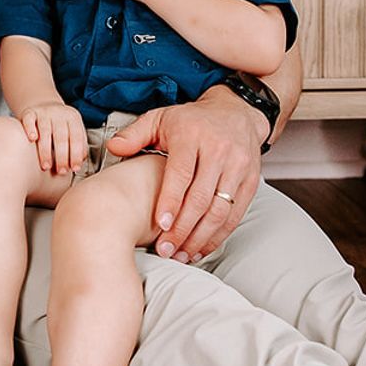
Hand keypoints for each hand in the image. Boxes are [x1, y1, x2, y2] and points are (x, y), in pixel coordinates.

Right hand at [19, 102, 86, 175]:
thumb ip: (80, 145)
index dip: (76, 154)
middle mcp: (59, 114)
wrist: (45, 106)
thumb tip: (79, 163)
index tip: (74, 168)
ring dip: (45, 151)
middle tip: (60, 171)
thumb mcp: (74, 131)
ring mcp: (44, 112)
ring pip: (45, 131)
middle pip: (61, 136)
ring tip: (46, 166)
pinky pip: (29, 120)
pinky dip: (30, 129)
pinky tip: (32, 139)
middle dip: (62, 157)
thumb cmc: (61, 125)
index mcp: (73, 118)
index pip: (76, 137)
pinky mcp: (30, 112)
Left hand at [105, 89, 261, 261]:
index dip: (171, 201)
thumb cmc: (192, 120)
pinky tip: (202, 247)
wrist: (236, 112)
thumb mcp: (160, 118)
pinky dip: (219, 235)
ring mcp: (238, 167)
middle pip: (201, 197)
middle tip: (165, 248)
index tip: (160, 224)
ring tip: (181, 254)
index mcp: (192, 135)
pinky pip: (236, 214)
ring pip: (220, 210)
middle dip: (183, 228)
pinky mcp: (251, 181)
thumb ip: (135, 134)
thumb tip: (114, 148)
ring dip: (201, 237)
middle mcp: (219, 150)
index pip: (182, 173)